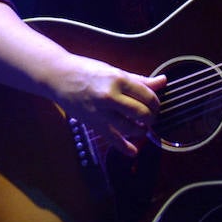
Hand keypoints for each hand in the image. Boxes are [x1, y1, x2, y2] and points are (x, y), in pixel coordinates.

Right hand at [51, 55, 166, 156]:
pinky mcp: (93, 123)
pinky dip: (124, 148)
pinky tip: (133, 151)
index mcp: (118, 80)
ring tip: (142, 128)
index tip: (155, 104)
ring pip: (130, 128)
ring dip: (141, 131)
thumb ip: (140, 80)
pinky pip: (112, 139)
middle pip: (142, 113)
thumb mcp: (114, 71)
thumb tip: (163, 81)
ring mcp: (101, 112)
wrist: (58, 76)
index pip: (148, 96)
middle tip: (150, 116)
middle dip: (151, 117)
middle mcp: (110, 96)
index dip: (156, 103)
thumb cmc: (87, 70)